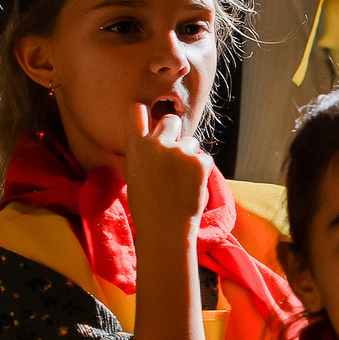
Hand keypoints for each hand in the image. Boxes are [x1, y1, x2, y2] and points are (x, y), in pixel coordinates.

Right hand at [124, 99, 210, 242]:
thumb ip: (142, 153)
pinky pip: (205, 159)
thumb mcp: (134, 174)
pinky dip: (202, 171)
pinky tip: (192, 187)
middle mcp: (157, 143)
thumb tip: (153, 137)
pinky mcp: (200, 162)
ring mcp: (180, 151)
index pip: (136, 112)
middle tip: (175, 153)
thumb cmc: (147, 206)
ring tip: (181, 181)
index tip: (145, 111)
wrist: (165, 228)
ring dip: (189, 156)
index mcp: (136, 146)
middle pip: (170, 120)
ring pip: (191, 142)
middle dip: (174, 131)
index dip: (143, 111)